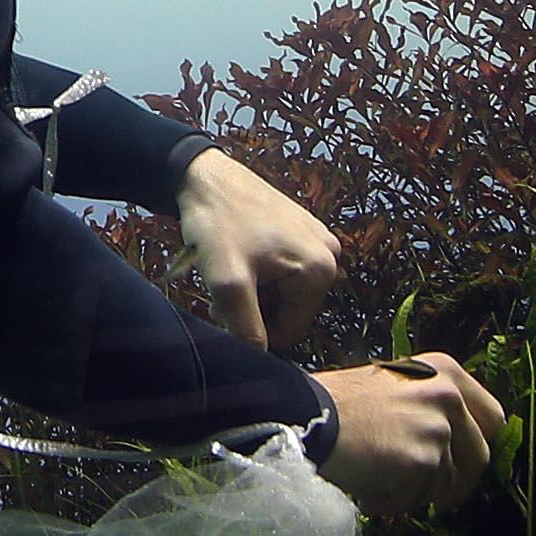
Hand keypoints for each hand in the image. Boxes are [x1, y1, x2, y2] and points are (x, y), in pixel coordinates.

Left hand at [177, 148, 340, 353]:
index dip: (254, 329)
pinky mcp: (303, 231)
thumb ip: (245, 327)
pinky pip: (283, 271)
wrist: (204, 176)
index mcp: (321, 270)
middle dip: (254, 308)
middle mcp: (330, 255)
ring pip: (282, 293)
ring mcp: (318, 240)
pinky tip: (239, 255)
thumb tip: (258, 360)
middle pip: (288, 311)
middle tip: (223, 288)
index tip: (225, 308)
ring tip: (229, 269)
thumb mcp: (227, 282)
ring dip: (254, 292)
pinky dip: (259, 273)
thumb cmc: (217, 224)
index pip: (290, 331)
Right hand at [312, 353, 504, 521]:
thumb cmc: (336, 403)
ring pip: (444, 485)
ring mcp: (439, 429)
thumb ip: (427, 407)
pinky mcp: (424, 461)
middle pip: (479, 458)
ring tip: (374, 480)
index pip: (493, 418)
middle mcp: (449, 396)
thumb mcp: (392, 386)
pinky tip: (364, 486)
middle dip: (454, 483)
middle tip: (429, 495)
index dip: (477, 446)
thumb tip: (449, 446)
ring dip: (412, 493)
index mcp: (444, 372)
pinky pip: (415, 499)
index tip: (461, 464)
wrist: (306, 416)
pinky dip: (390, 502)